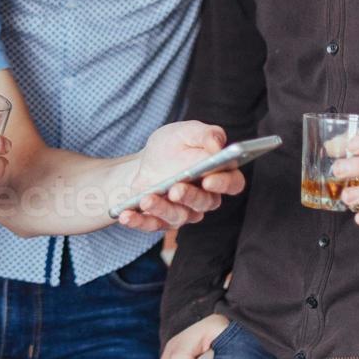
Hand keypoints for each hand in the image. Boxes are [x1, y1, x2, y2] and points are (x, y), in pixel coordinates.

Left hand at [118, 122, 239, 232]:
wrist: (144, 163)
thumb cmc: (171, 147)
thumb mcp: (186, 132)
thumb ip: (206, 134)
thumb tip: (218, 145)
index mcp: (218, 174)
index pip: (233, 183)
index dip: (223, 184)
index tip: (209, 179)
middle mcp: (205, 197)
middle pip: (205, 203)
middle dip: (190, 197)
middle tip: (175, 189)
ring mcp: (184, 212)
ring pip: (179, 216)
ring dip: (162, 209)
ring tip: (146, 199)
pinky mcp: (162, 221)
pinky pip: (152, 225)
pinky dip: (138, 221)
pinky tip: (125, 215)